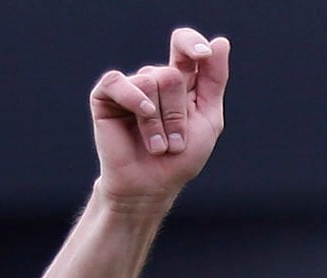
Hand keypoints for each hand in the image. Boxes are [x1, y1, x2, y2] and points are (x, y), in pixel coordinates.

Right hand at [89, 28, 229, 207]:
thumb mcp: (208, 119)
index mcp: (179, 81)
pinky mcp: (105, 96)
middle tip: (175, 142)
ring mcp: (129, 86)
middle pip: (171, 74)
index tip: (203, 54)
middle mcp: (153, 78)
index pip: (185, 46)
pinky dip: (134, 101)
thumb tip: (220, 42)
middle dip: (178, 114)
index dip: (192, 44)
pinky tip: (142, 118)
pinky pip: (119, 82)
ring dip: (160, 123)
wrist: (151, 186)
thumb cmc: (180, 158)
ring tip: (158, 146)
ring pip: (150, 82)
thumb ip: (214, 80)